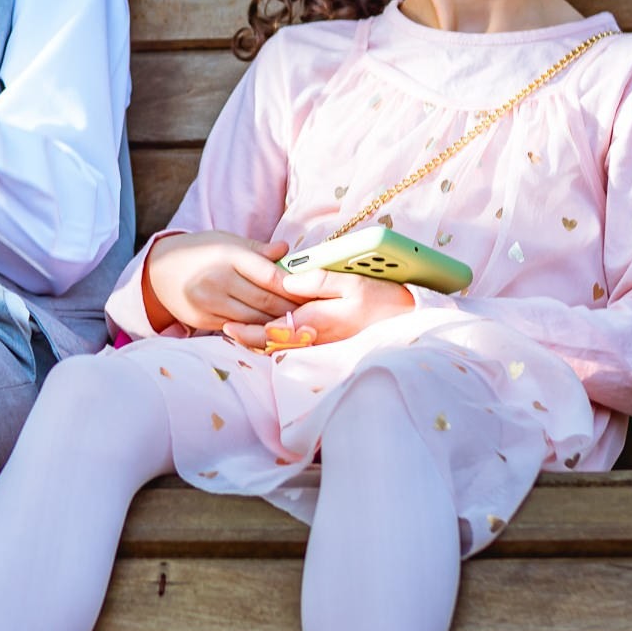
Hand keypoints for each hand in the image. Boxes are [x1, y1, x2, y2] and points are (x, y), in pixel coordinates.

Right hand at [143, 230, 300, 333]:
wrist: (159, 271)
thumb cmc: (200, 251)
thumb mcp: (226, 240)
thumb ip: (257, 249)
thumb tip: (287, 251)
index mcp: (227, 255)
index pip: (270, 276)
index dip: (295, 287)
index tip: (312, 291)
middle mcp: (217, 280)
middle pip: (265, 301)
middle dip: (291, 307)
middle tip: (313, 310)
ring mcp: (209, 303)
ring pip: (254, 319)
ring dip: (278, 322)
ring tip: (298, 321)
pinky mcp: (204, 321)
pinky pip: (239, 328)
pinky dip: (258, 329)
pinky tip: (272, 328)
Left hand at [222, 268, 414, 350]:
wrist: (405, 322)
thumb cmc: (378, 299)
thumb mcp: (349, 283)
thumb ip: (316, 282)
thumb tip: (285, 281)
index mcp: (314, 324)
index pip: (272, 334)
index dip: (248, 334)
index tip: (228, 328)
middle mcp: (314, 339)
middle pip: (273, 346)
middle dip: (249, 340)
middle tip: (226, 330)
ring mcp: (320, 345)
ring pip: (283, 349)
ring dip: (262, 342)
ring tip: (241, 331)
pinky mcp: (327, 346)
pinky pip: (296, 348)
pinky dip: (279, 343)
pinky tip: (270, 334)